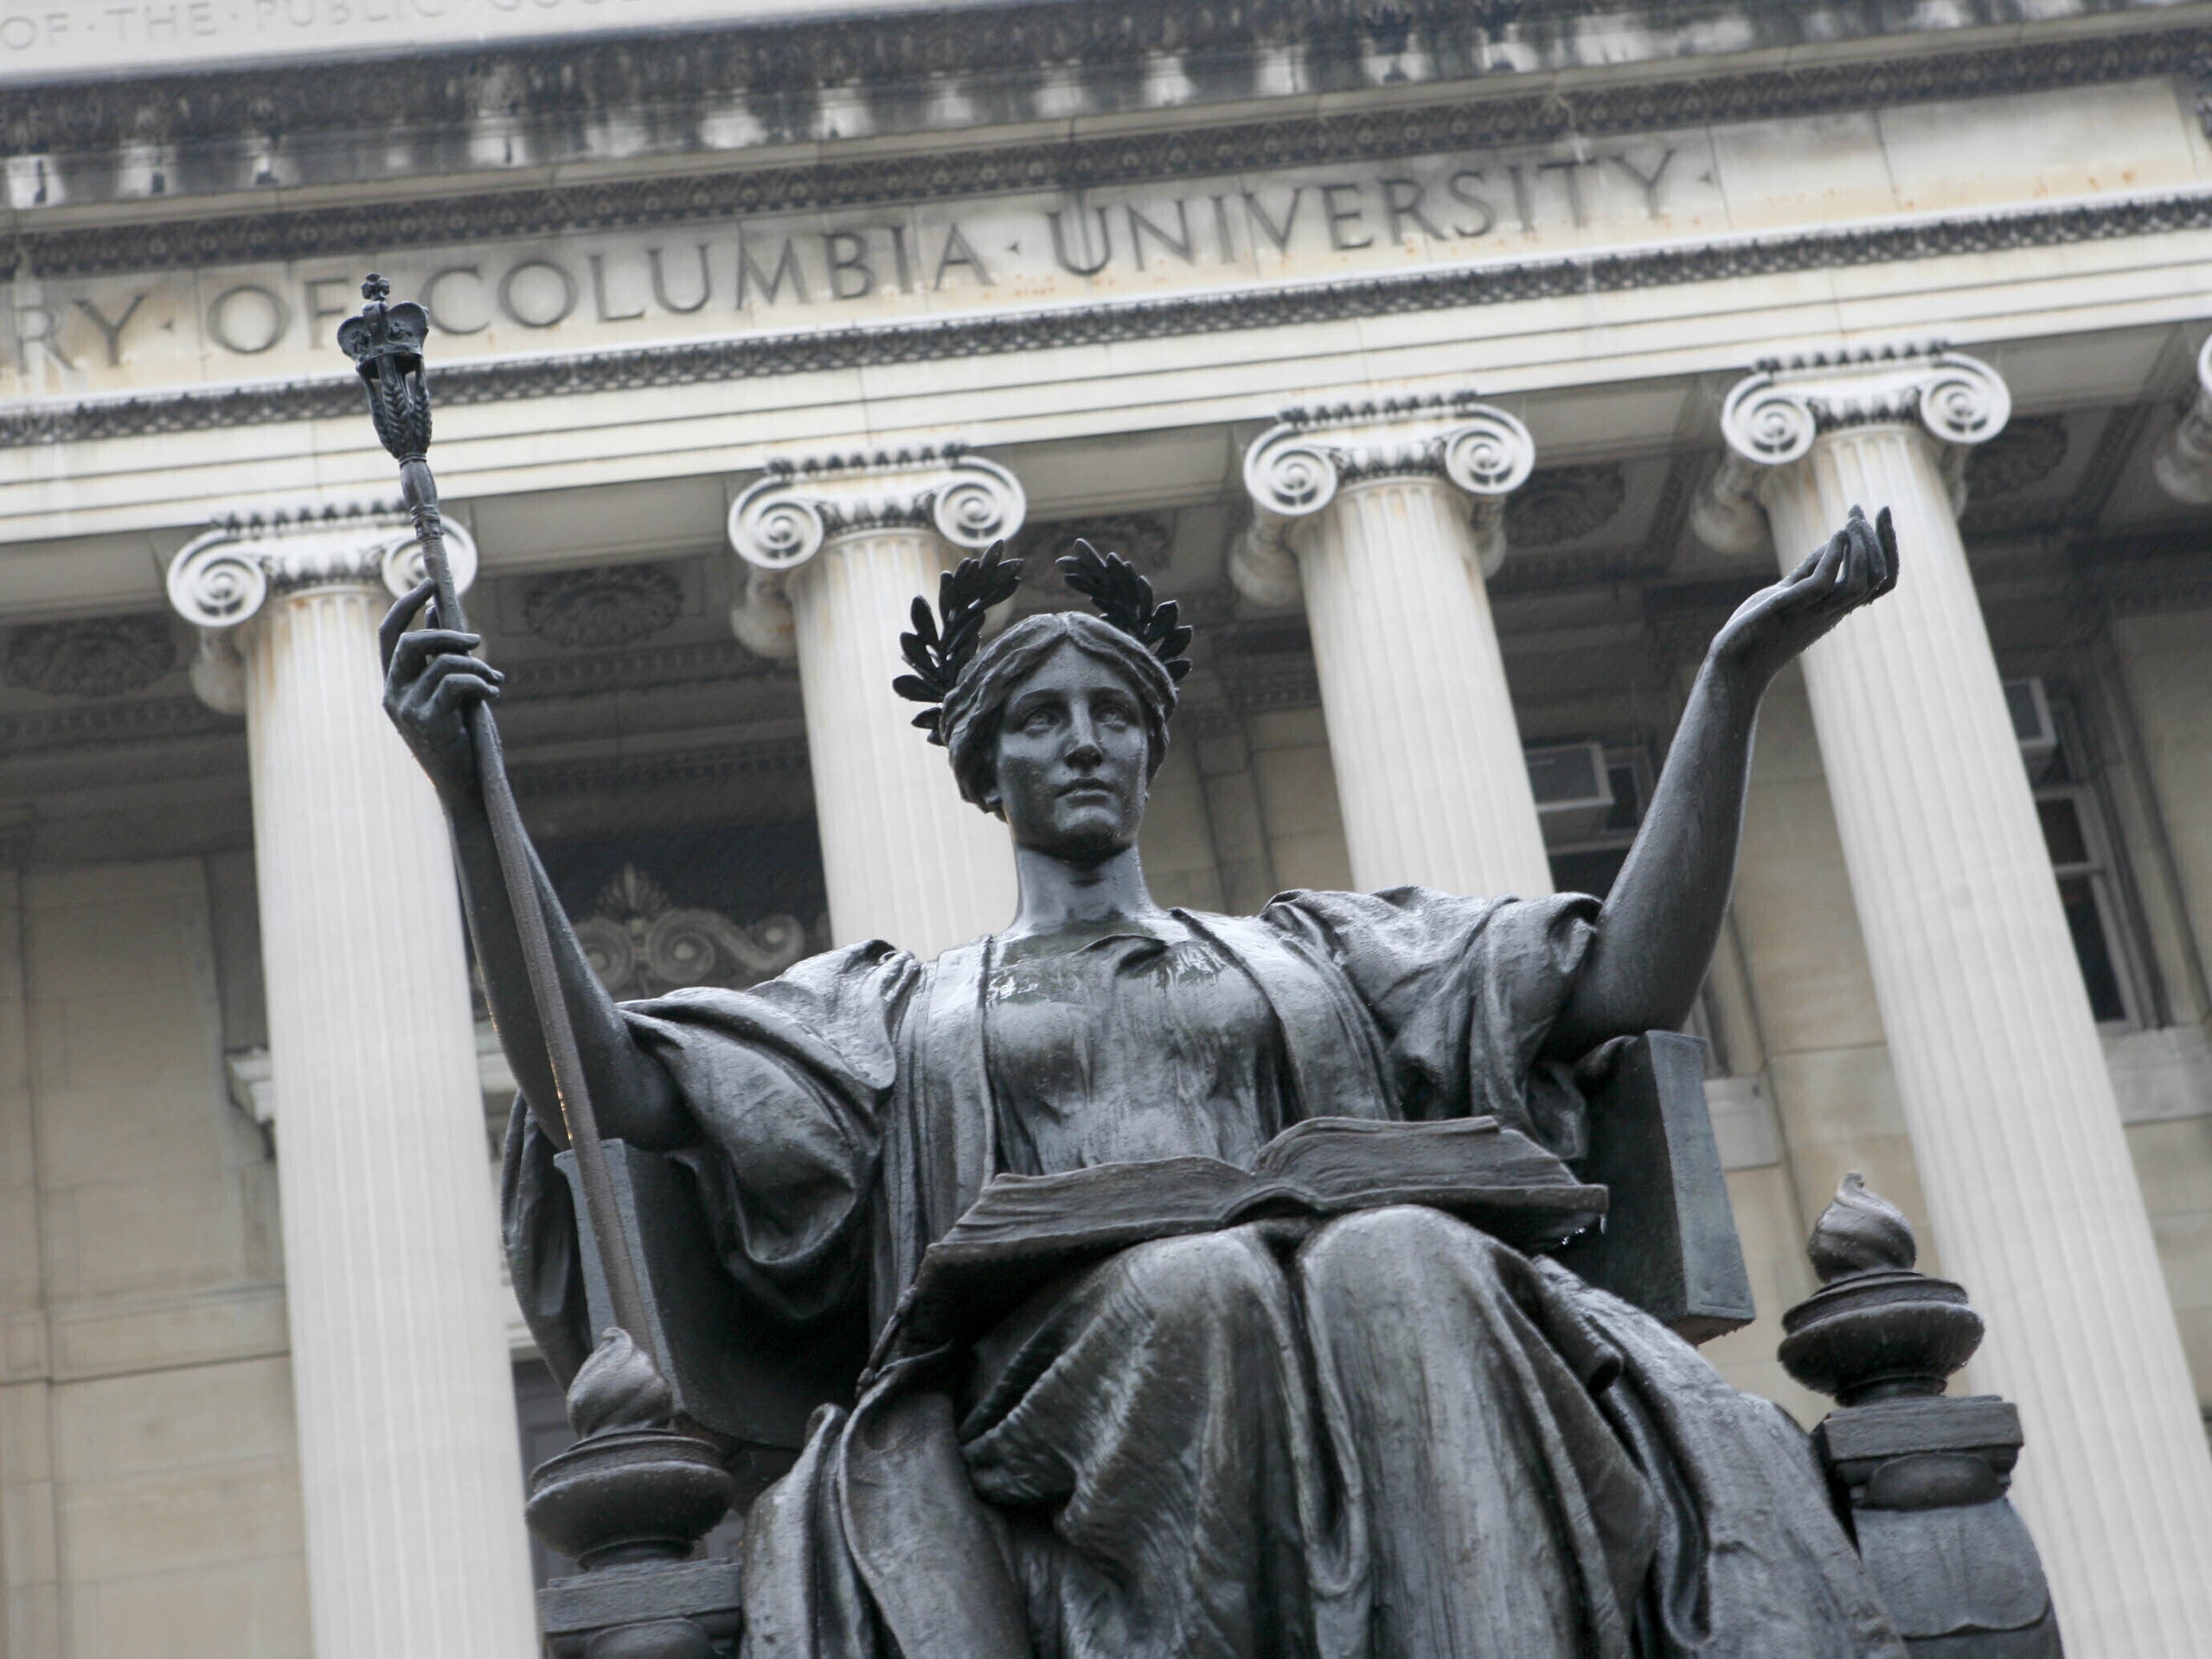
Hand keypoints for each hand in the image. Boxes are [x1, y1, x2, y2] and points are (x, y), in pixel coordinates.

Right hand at [379, 575, 503, 800]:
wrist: (464, 785)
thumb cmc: (460, 737)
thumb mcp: (449, 692)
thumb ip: (441, 656)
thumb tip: (439, 613)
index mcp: (394, 684)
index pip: (389, 633)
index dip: (406, 603)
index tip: (430, 583)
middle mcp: (392, 695)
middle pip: (410, 641)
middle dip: (447, 633)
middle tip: (478, 640)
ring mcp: (406, 709)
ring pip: (441, 663)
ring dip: (476, 666)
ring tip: (494, 681)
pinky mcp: (426, 721)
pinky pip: (455, 683)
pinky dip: (480, 683)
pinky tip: (493, 695)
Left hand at [1709, 504, 1897, 687]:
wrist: (1733, 662)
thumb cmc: (1759, 627)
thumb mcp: (1789, 592)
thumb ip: (1812, 569)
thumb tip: (1835, 541)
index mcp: (1835, 608)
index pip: (1880, 582)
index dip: (1889, 549)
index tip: (1881, 515)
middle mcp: (1830, 612)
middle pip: (1877, 580)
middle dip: (1883, 541)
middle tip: (1873, 510)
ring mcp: (1812, 612)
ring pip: (1857, 583)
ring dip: (1861, 548)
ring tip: (1853, 522)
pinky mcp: (1789, 609)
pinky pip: (1822, 584)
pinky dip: (1833, 557)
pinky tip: (1836, 535)